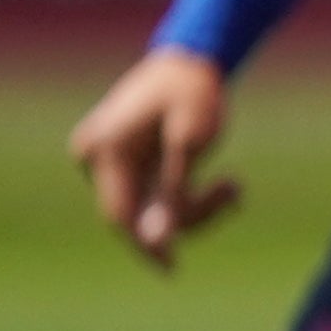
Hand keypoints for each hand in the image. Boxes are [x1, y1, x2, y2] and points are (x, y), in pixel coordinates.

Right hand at [70, 47, 241, 269]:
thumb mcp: (192, 143)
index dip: (144, 245)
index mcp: (105, 149)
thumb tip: (158, 240)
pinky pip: (150, 192)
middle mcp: (95, 155)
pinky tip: (226, 187)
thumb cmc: (195, 94)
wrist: (189, 61)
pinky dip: (184, 196)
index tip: (172, 269)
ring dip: (191, 206)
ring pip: (146, 205)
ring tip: (235, 188)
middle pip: (134, 212)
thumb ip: (174, 191)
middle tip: (235, 196)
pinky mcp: (121, 160)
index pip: (118, 214)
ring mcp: (105, 158)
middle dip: (185, 217)